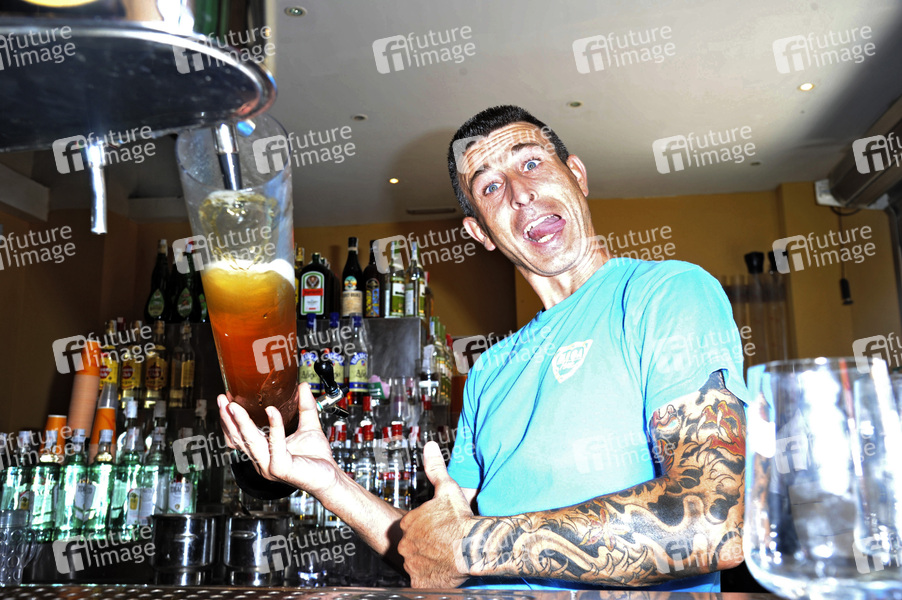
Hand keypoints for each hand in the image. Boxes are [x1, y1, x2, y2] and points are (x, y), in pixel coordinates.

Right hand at [217, 383, 340, 495]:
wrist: (330, 477)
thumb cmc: (317, 458)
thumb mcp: (309, 426)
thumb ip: (305, 406)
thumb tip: (303, 386)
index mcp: (264, 452)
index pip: (240, 438)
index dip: (230, 421)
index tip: (225, 401)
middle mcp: (263, 461)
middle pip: (239, 439)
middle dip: (228, 419)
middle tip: (222, 400)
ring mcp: (269, 467)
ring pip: (251, 442)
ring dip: (242, 422)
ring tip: (235, 406)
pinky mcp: (281, 469)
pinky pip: (275, 444)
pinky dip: (274, 427)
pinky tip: (273, 411)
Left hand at [399, 441, 474, 587]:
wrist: (473, 547)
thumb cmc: (461, 519)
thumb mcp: (447, 488)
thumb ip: (435, 468)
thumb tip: (429, 447)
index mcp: (409, 522)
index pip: (413, 525)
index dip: (427, 527)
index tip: (439, 528)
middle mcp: (406, 543)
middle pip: (413, 544)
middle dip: (426, 545)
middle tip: (443, 544)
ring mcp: (412, 564)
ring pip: (417, 563)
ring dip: (428, 562)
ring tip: (445, 558)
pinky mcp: (419, 582)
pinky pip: (421, 582)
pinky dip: (429, 580)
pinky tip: (441, 575)